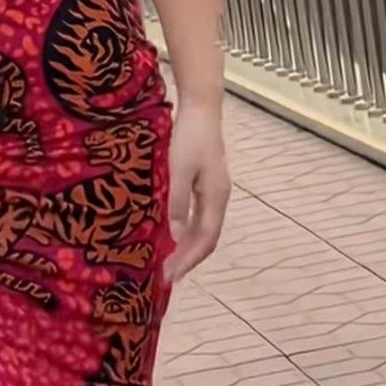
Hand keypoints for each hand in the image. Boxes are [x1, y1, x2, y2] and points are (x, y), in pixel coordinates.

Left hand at [165, 105, 229, 282]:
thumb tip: (175, 237)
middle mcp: (219, 198)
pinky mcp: (206, 182)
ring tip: (168, 261)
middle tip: (166, 276)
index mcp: (216, 197)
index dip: (189, 260)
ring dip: (187, 247)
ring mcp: (214, 190)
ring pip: (203, 228)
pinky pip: (199, 216)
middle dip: (187, 259)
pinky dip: (186, 230)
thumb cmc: (188, 137)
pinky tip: (172, 233)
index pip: (205, 240)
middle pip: (206, 238)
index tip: (170, 277)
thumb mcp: (178, 170)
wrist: (201, 108)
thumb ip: (177, 203)